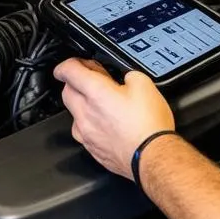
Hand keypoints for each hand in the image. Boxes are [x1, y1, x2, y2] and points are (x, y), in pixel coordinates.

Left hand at [53, 58, 174, 179]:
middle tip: (93, 80)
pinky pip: (83, 131)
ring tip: (103, 103)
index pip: (68, 71)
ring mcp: (86, 134)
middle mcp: (85, 113)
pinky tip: (108, 122)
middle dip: (76, 83)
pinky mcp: (91, 149)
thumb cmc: (149, 124)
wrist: (152, 155)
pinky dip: (90, 123)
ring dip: (82, 104)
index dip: (68, 63)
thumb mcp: (145, 83)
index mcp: (96, 93)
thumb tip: (125, 78)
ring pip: (73, 113)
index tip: (72, 63)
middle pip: (67, 92)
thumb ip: (128, 75)